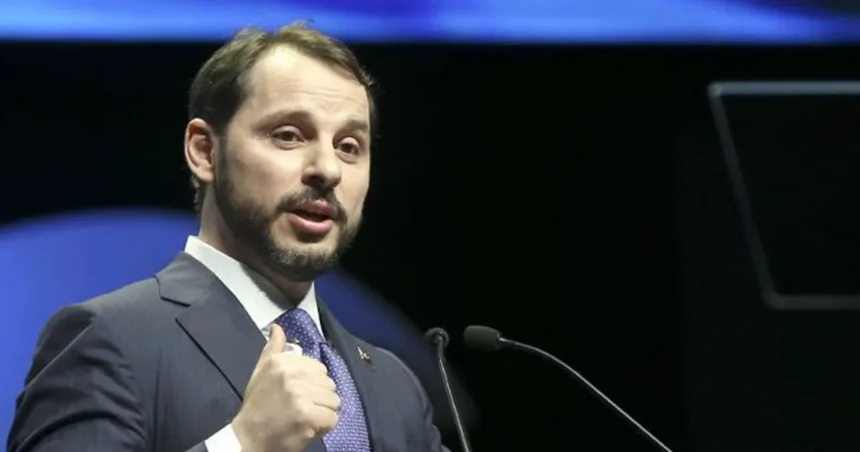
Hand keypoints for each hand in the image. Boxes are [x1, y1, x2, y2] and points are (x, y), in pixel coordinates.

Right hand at [232, 324, 339, 451]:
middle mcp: (290, 374)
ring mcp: (299, 394)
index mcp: (281, 361)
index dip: (312, 385)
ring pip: (334, 401)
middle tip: (300, 409)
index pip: (319, 368)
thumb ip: (272, 349)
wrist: (248, 438)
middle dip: (319, 399)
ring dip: (322, 413)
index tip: (296, 395)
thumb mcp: (261, 373)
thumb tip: (276, 328)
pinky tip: (307, 428)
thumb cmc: (257, 406)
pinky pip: (332, 418)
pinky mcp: (306, 415)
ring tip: (304, 418)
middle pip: (329, 384)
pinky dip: (323, 427)